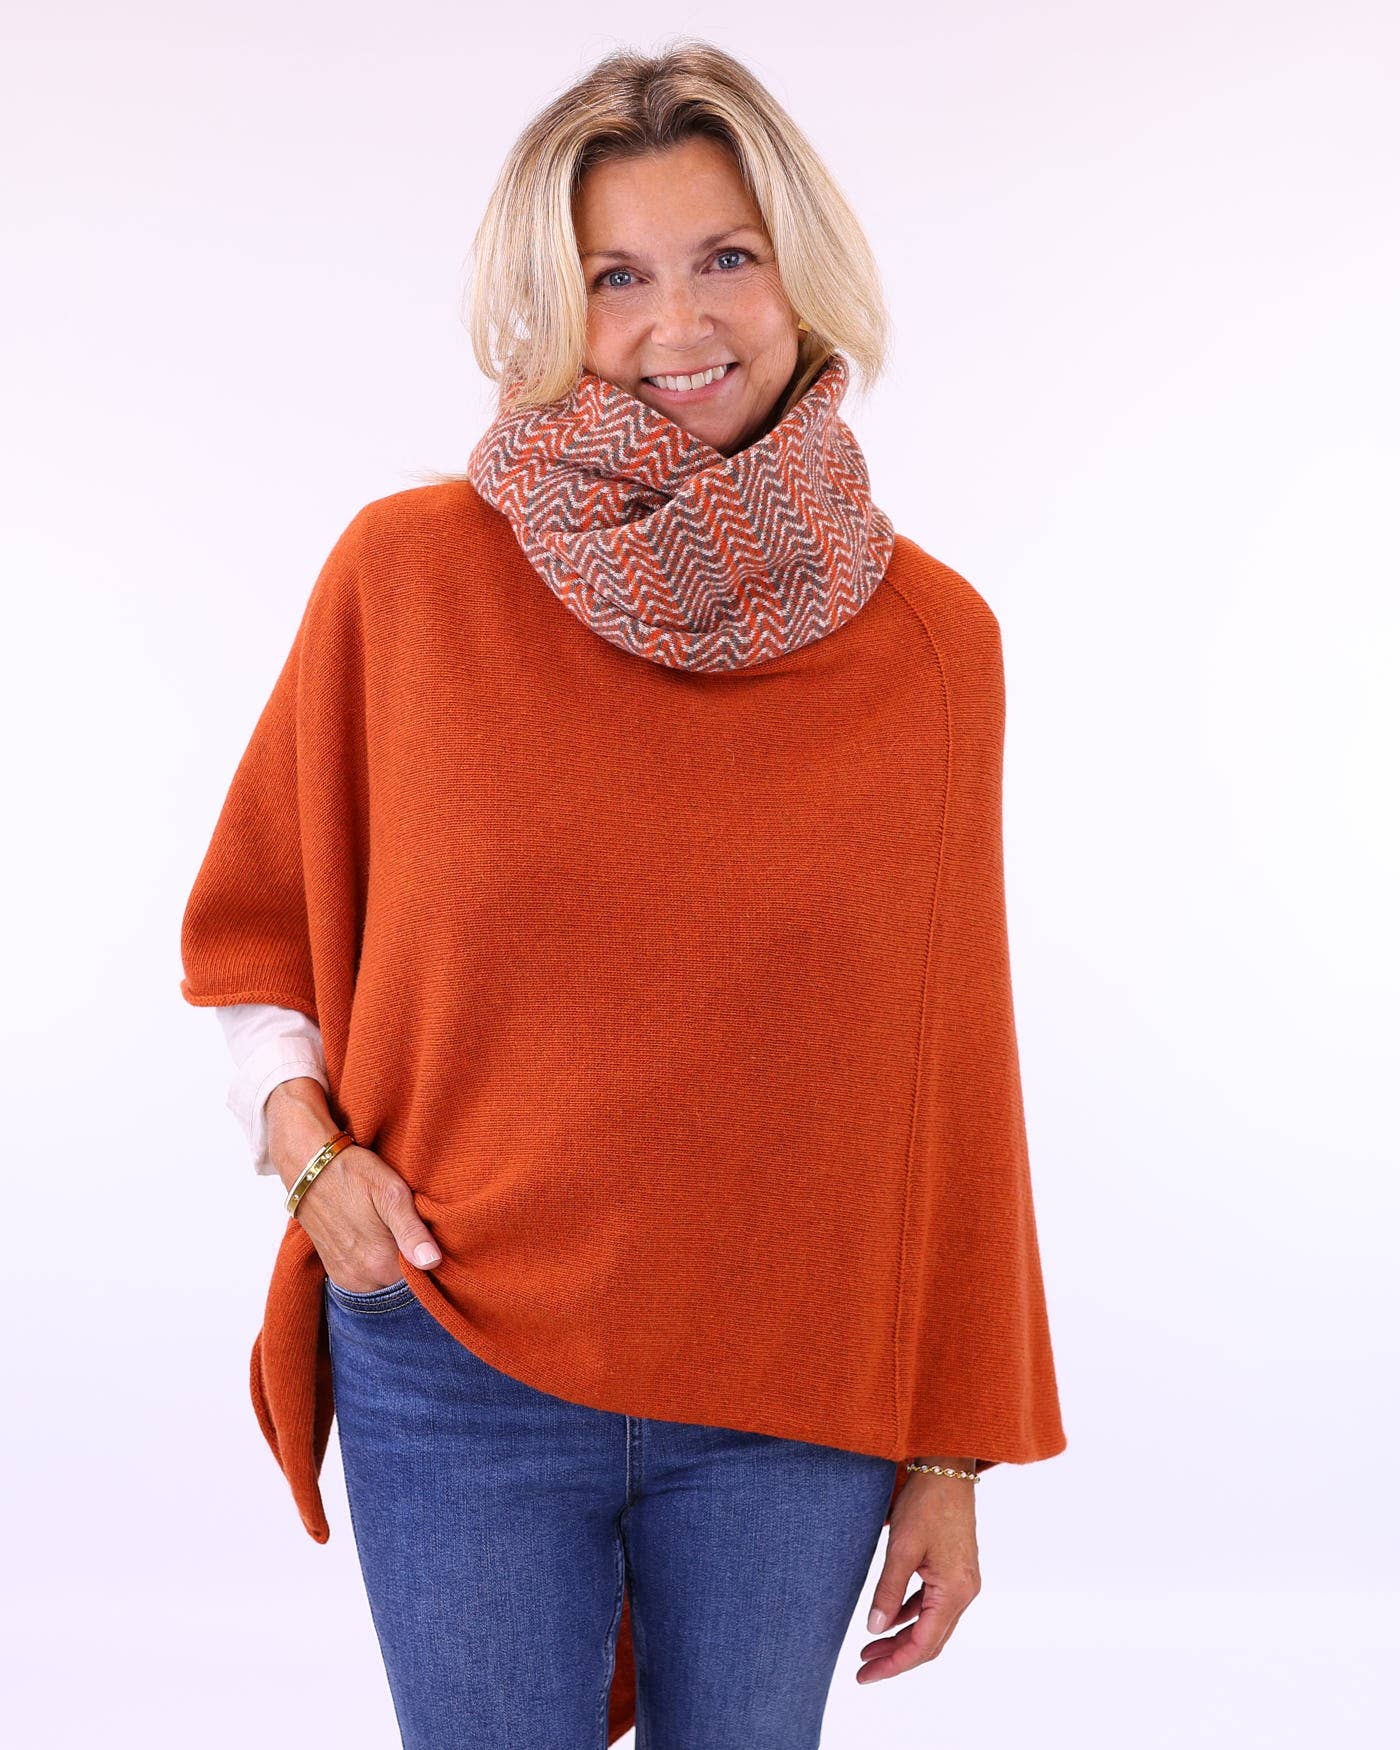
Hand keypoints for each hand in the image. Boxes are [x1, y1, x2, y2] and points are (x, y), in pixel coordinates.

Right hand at [267, 1078, 441, 1291]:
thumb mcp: (391, 1193)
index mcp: (380, 1263)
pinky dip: (374, 1266)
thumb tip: (432, 1262)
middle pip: (402, 1284)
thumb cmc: (354, 1174)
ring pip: (384, 1282)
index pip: (422, 1281)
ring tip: (395, 1235)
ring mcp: (346, 1277)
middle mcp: (362, 1279)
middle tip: (415, 1233)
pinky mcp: (335, 1271)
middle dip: (412, 1265)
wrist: (308, 1168)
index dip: (431, 1262)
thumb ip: (412, 1231)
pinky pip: (365, 1279)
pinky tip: (378, 1240)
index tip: (434, 1241)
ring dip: (393, 1265)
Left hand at [856, 1460, 980, 1684]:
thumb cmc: (926, 1501)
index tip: (864, 1675)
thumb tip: (874, 1630)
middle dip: (896, 1657)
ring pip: (931, 1625)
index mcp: (955, 1591)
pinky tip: (889, 1619)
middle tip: (862, 1669)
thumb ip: (888, 1591)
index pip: (923, 1644)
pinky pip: (932, 1605)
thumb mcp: (901, 1547)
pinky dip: (911, 1616)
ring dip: (902, 1639)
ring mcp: (962, 1582)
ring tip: (869, 1649)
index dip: (893, 1664)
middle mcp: (965, 1592)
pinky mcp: (955, 1570)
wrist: (949, 1466)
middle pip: (930, 1641)